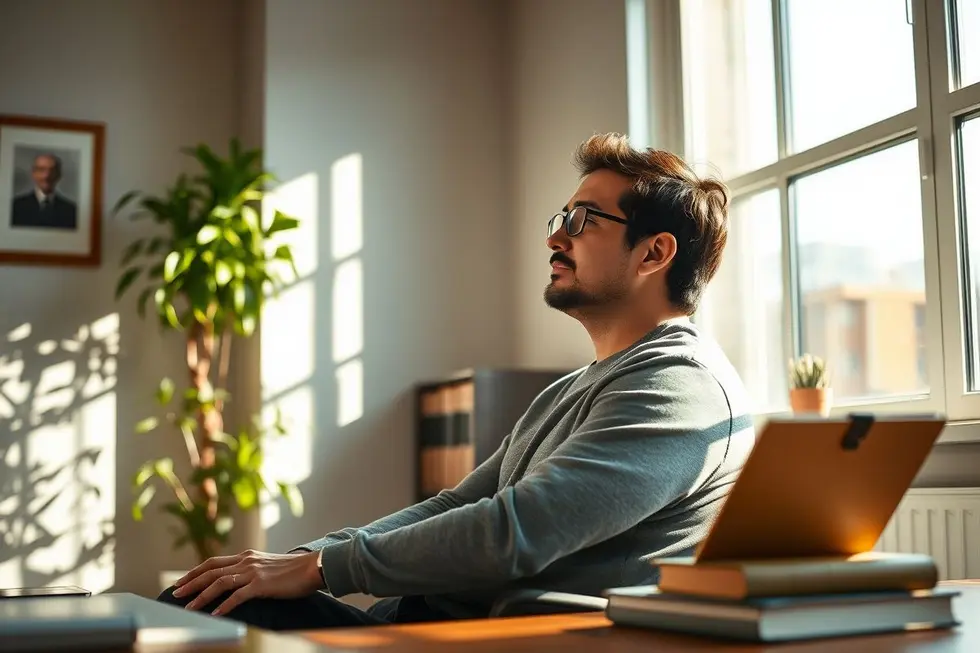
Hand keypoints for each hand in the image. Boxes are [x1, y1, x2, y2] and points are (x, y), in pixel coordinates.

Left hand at [172, 549, 323, 615]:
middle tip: (174, 593)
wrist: (312, 567)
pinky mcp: (261, 584)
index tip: (181, 581)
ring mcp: (253, 572)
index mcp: (246, 556)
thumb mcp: (267, 565)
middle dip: (190, 582)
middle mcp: (246, 561)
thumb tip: (237, 580)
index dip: (195, 572)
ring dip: (201, 596)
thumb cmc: (293, 570)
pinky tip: (214, 614)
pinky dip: (223, 606)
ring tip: (188, 607)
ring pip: (219, 583)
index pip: (213, 562)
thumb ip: (251, 570)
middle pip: (211, 571)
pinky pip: (237, 596)